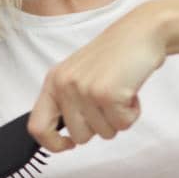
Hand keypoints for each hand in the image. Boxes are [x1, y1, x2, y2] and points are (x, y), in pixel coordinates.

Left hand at [28, 3, 170, 152]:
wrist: (141, 33)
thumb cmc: (114, 58)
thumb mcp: (79, 75)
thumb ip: (68, 101)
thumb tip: (64, 137)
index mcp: (53, 82)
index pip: (37, 127)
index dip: (53, 144)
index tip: (69, 144)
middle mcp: (64, 85)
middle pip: (79, 136)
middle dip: (99, 126)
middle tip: (108, 101)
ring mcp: (84, 89)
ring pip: (103, 134)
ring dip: (118, 118)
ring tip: (120, 91)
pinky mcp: (106, 93)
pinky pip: (122, 125)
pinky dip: (132, 113)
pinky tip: (131, 92)